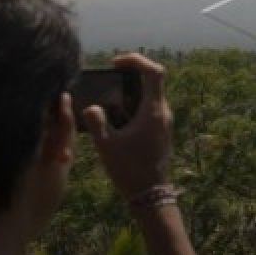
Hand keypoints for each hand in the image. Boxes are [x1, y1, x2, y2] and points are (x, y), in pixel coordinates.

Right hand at [81, 53, 173, 199]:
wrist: (150, 194)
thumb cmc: (129, 170)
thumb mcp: (106, 146)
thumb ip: (96, 122)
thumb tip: (90, 107)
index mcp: (154, 111)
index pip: (154, 71)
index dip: (136, 60)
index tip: (116, 63)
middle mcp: (164, 113)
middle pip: (152, 80)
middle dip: (131, 75)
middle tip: (111, 77)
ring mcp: (165, 122)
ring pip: (151, 95)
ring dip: (132, 91)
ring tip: (110, 98)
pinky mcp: (162, 131)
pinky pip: (151, 108)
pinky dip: (135, 104)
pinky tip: (117, 116)